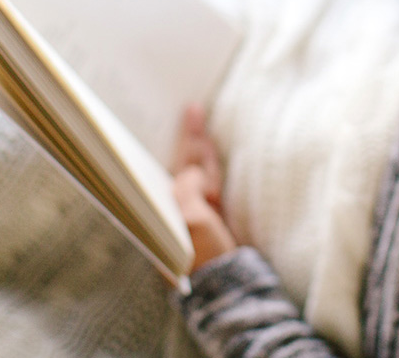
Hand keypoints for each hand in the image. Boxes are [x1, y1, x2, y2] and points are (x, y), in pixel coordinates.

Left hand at [169, 103, 236, 272]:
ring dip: (200, 148)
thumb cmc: (205, 260)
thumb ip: (188, 192)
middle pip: (183, 166)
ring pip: (198, 173)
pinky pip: (212, 185)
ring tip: (198, 121)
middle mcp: (178, 211)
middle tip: (192, 108)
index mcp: (167, 212)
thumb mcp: (194, 223)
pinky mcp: (214, 221)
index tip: (186, 118)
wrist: (231, 290)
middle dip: (189, 139)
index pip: (174, 167)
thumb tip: (191, 175)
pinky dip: (211, 167)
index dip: (183, 141)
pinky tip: (209, 155)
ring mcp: (197, 215)